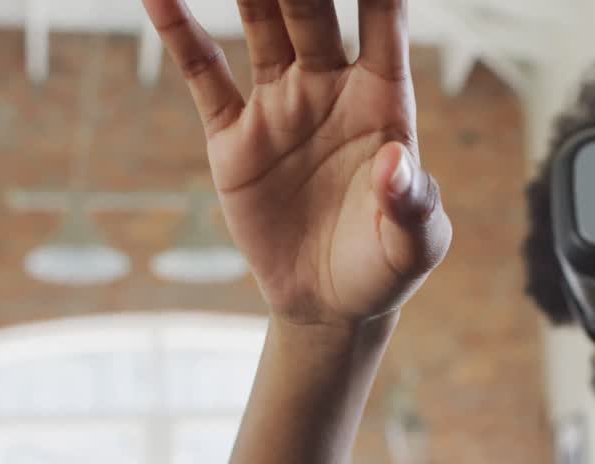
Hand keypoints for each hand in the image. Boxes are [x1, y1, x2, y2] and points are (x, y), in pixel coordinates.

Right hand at [143, 0, 451, 325]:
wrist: (329, 304)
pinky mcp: (234, 136)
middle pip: (314, 13)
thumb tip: (399, 164)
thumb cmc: (386, 267)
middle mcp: (332, 90)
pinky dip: (180, 33)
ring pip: (260, 27)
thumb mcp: (414, 246)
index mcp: (384, 104)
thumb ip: (414, 205)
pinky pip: (204, 75)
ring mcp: (281, 106)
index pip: (384, 28)